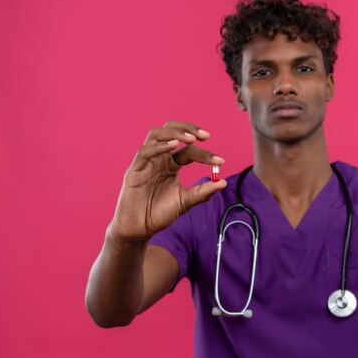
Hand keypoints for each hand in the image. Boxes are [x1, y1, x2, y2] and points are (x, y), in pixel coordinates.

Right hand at [110, 121, 226, 241]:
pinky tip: (173, 147)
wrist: (140, 229)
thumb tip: (223, 182)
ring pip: (156, 134)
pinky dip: (159, 146)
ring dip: (174, 133)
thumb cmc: (159, 214)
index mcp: (171, 164)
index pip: (189, 150)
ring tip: (191, 139)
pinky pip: (144, 151)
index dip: (205, 154)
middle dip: (188, 128)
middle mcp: (159, 158)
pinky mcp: (134, 170)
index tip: (220, 162)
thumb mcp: (185, 202)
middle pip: (171, 130)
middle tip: (205, 136)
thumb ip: (202, 192)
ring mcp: (146, 162)